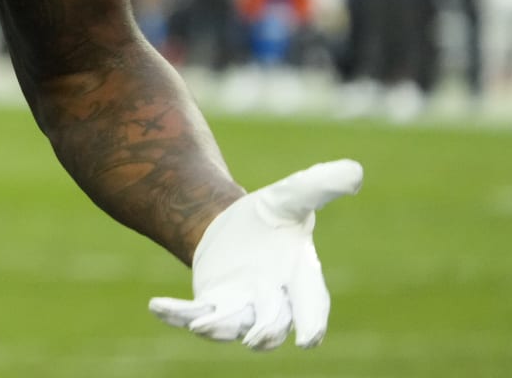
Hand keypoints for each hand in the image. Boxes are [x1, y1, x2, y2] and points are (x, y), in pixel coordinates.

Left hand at [148, 159, 362, 349]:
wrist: (230, 227)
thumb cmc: (270, 217)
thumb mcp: (291, 196)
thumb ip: (319, 186)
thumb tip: (355, 171)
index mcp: (298, 275)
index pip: (311, 302)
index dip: (312, 322)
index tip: (309, 340)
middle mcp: (272, 299)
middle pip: (273, 322)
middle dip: (266, 331)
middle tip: (255, 337)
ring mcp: (241, 307)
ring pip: (233, 325)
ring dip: (219, 328)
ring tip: (201, 325)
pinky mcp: (211, 304)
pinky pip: (196, 314)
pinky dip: (177, 315)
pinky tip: (156, 307)